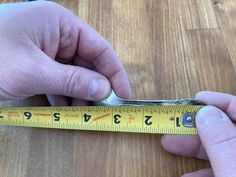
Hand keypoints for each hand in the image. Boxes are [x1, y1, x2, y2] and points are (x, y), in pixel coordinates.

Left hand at [0, 1, 130, 104]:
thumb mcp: (34, 72)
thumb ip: (73, 80)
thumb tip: (105, 89)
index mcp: (60, 22)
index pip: (99, 47)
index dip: (114, 71)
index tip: (123, 94)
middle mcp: (56, 33)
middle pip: (87, 61)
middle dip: (95, 85)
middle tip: (102, 107)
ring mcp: (46, 47)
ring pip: (74, 71)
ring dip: (80, 92)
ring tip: (82, 111)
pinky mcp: (37, 61)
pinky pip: (59, 77)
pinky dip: (64, 93)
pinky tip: (65, 107)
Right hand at [161, 91, 235, 176]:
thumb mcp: (232, 170)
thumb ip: (221, 141)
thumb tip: (205, 113)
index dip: (215, 100)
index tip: (193, 99)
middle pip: (221, 129)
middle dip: (194, 127)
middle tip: (172, 127)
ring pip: (217, 149)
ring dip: (192, 147)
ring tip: (171, 147)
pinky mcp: (232, 176)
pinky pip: (218, 167)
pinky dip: (200, 168)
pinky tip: (187, 174)